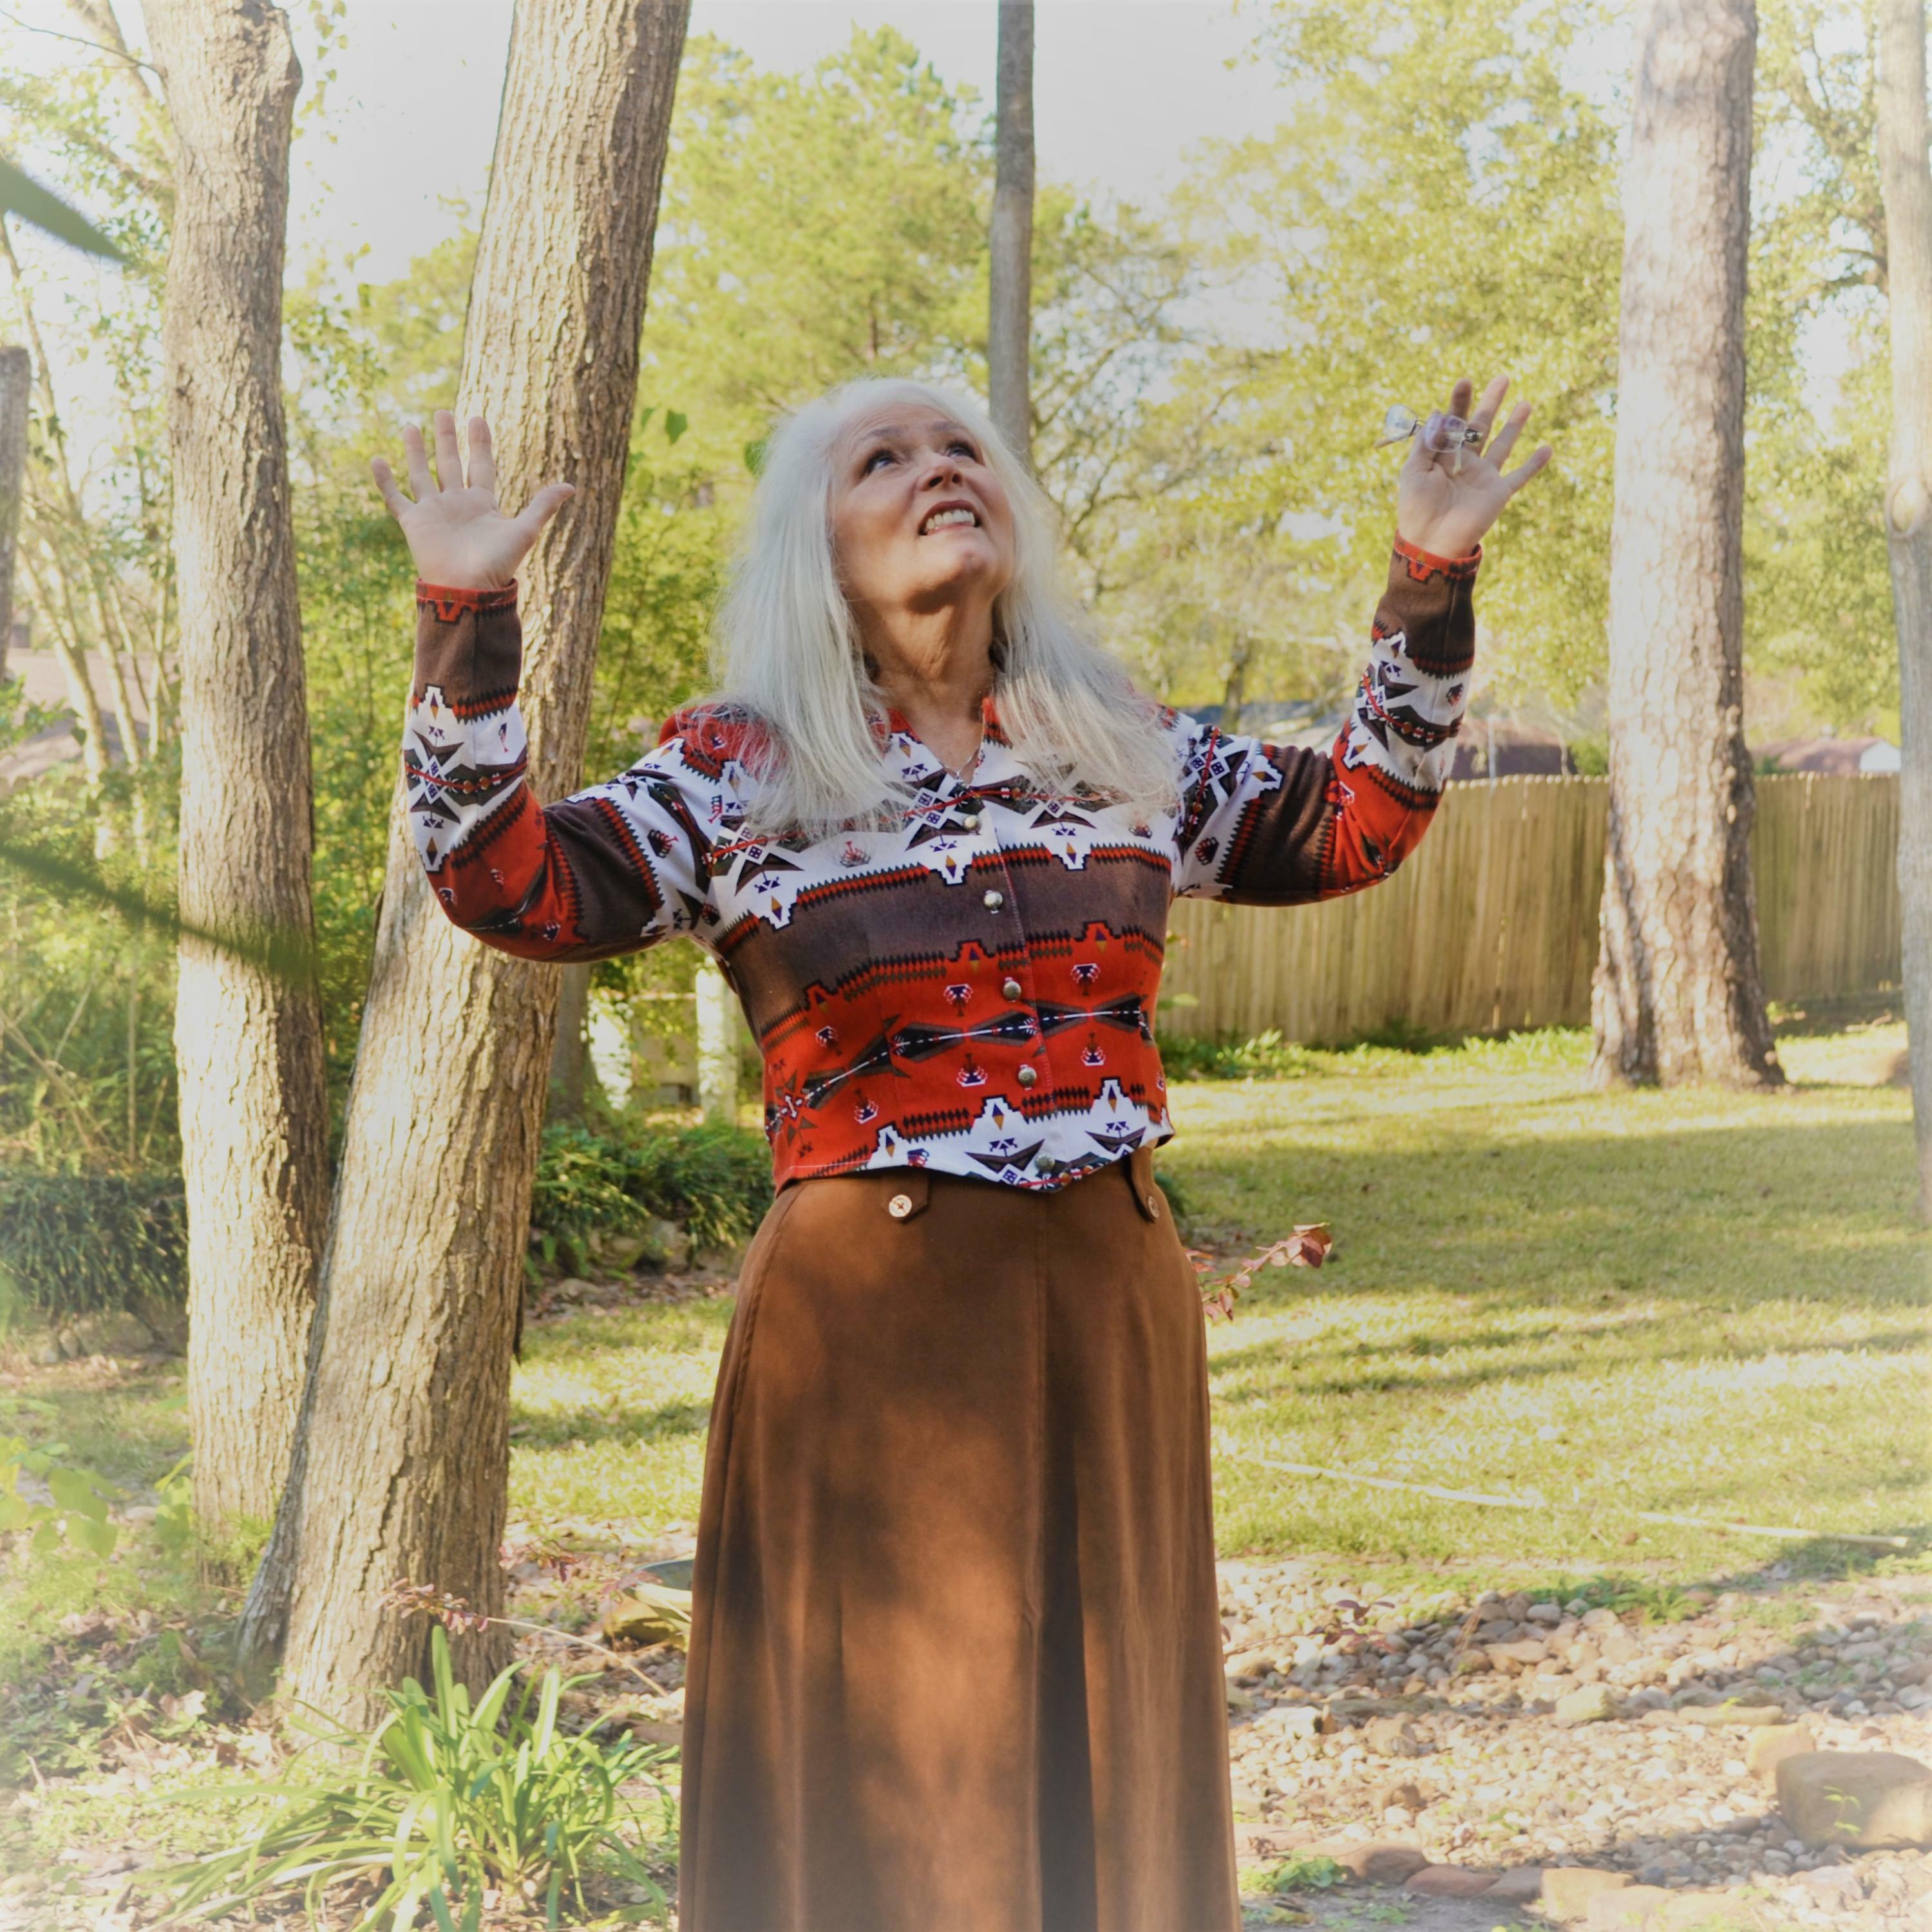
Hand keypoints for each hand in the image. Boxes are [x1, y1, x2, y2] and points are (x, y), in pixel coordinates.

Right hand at [371, 409, 573, 590]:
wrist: (468, 589)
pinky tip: (376, 460)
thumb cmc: (498, 564)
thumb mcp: (524, 530)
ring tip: (410, 427)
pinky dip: (385, 481)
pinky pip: (396, 498)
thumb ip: (543, 506)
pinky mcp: (414, 523)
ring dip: (415, 451)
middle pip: (450, 463)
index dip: (479, 442)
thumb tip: (571, 486)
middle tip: (443, 412)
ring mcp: (434, 512)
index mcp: (483, 503)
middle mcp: (457, 503)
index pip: (481, 464)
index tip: (477, 418)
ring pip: (421, 474)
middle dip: (447, 438)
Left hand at [1394, 375, 1550, 559]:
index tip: (1465, 381)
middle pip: (1480, 427)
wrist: (1431, 542)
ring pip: (1503, 445)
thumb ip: (1426, 443)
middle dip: (1491, 403)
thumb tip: (1438, 412)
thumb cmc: (1416, 508)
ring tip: (1526, 403)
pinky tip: (1548, 448)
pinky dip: (1534, 464)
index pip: (1453, 423)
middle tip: (1502, 378)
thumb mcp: (1414, 471)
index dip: (1459, 402)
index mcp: (1442, 456)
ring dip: (1515, 425)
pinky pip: (1520, 476)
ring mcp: (1483, 477)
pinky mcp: (1498, 493)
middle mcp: (1465, 463)